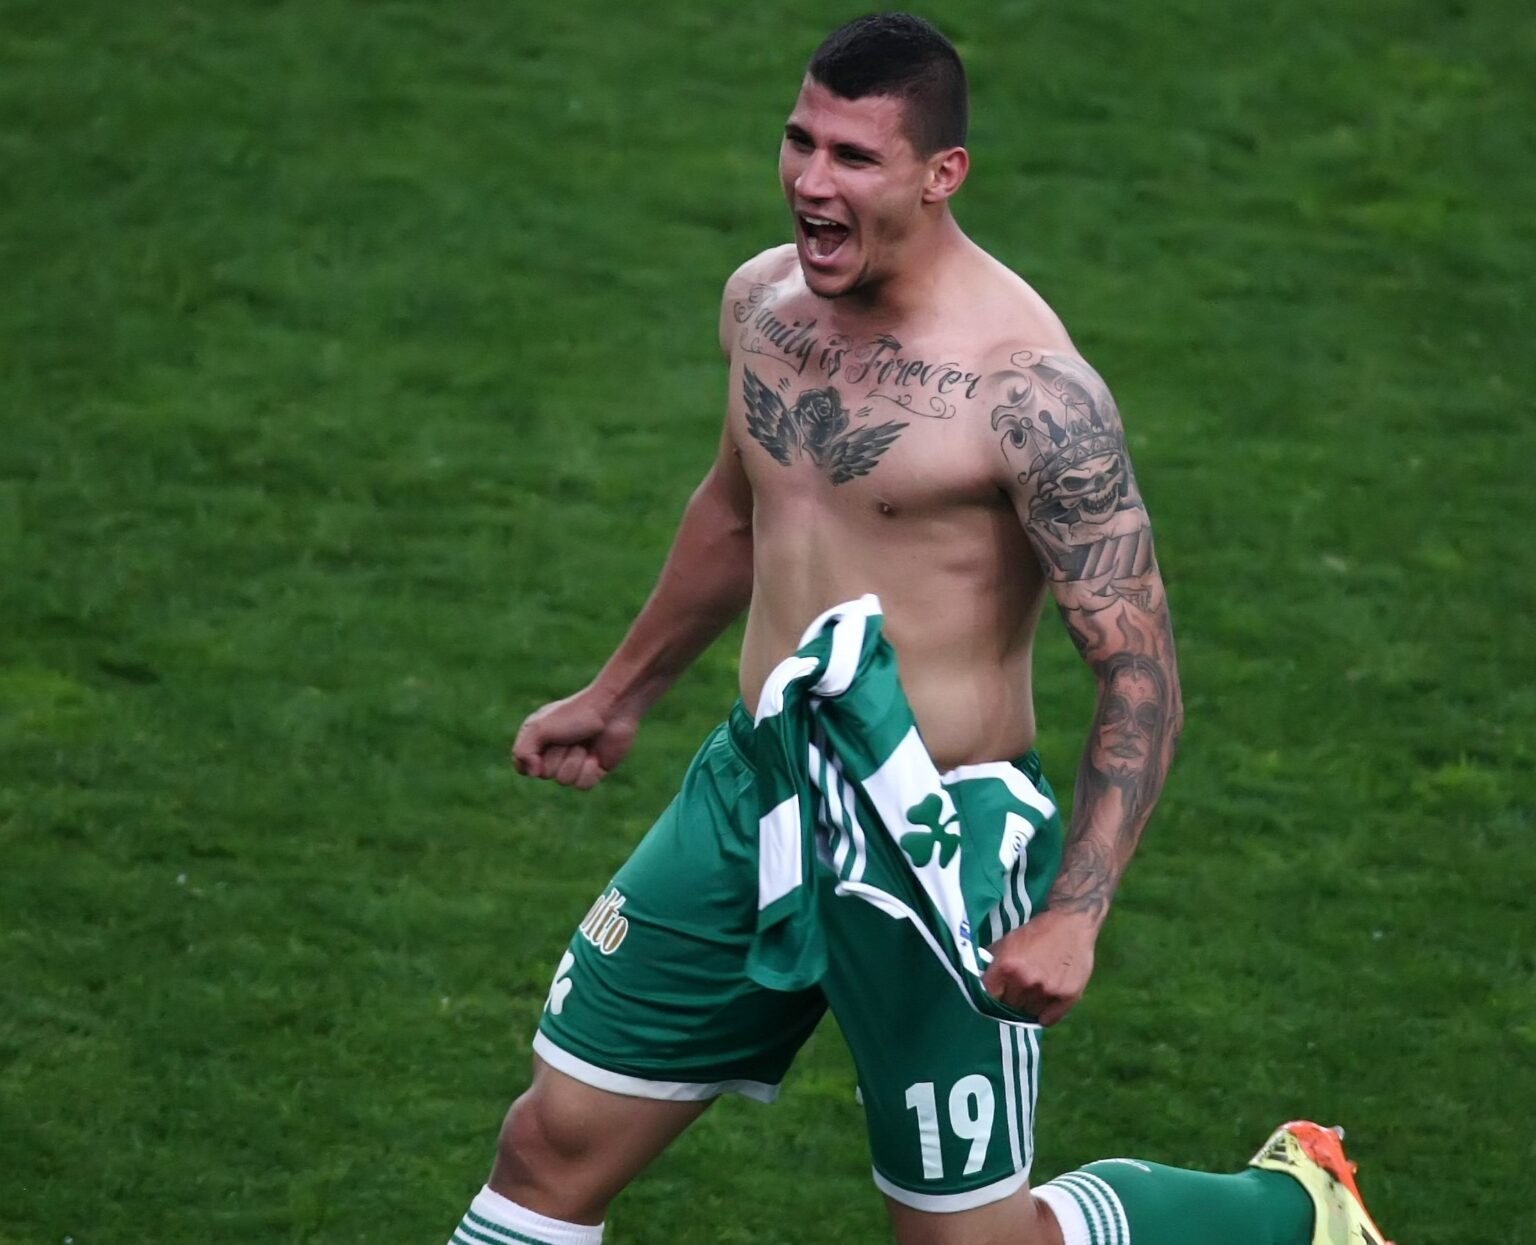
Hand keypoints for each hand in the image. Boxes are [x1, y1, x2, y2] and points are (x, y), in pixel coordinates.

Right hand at [511, 686, 639, 789]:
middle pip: (545, 774)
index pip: (522, 766)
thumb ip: (523, 751)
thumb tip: (533, 773)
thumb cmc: (575, 714)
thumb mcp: (539, 727)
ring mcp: (575, 762)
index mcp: (538, 740)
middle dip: (558, 756)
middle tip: (569, 737)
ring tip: (584, 744)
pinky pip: (583, 785)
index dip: (531, 760)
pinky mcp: (594, 770)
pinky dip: (589, 770)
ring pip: (564, 781)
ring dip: (575, 761)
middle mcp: (554, 753)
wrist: (613, 709)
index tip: (542, 744)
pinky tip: (596, 756)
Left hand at [981, 910, 1097, 1025]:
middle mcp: (1026, 980)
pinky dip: (1045, 1015)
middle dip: (1011, 999)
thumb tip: (980, 980)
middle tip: (1018, 990)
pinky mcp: (1068, 996)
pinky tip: (1045, 1004)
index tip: (996, 994)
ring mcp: (1048, 990)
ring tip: (1034, 992)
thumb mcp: (1007, 941)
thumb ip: (993, 962)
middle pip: (1009, 1006)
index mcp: (1007, 966)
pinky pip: (1048, 1019)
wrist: (1070, 923)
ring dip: (1028, 1007)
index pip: (989, 996)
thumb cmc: (1036, 932)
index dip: (992, 996)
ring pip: (1029, 1014)